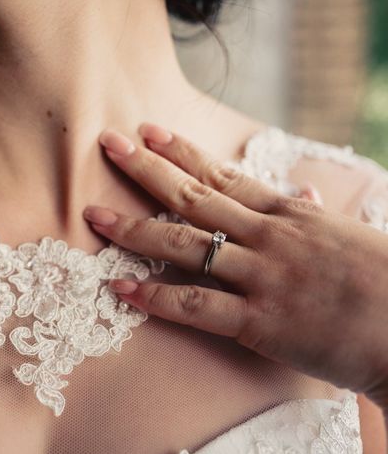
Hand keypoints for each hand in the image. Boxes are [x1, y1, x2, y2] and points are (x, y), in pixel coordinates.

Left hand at [82, 123, 387, 409]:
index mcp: (289, 213)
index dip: (182, 151)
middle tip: (109, 144)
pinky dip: (154, 297)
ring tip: (94, 215)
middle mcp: (268, 236)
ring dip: (134, 229)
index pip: (224, 173)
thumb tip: (305, 189)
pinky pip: (196, 305)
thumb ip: (317, 212)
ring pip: (184, 245)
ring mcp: (261, 276)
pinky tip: (121, 287)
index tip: (149, 131)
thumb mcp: (350, 234)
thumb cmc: (386, 282)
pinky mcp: (260, 322)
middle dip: (147, 168)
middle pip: (194, 196)